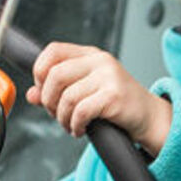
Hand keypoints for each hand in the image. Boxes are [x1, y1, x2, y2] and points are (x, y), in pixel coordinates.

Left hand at [28, 42, 172, 150]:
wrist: (148, 117)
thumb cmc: (118, 104)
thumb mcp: (86, 91)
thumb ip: (58, 90)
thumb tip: (32, 94)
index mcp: (90, 55)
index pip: (53, 51)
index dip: (40, 71)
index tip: (44, 91)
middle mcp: (99, 62)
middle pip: (55, 74)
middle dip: (48, 99)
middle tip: (56, 113)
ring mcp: (108, 77)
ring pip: (67, 97)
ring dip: (62, 117)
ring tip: (70, 124)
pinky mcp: (114, 96)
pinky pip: (81, 111)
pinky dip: (75, 125)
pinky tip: (80, 129)